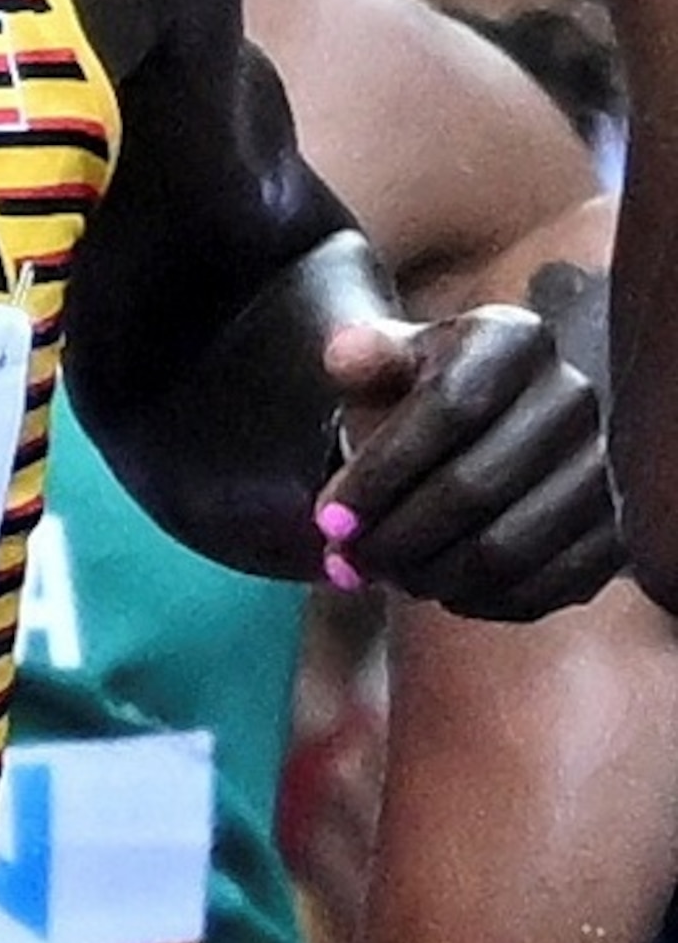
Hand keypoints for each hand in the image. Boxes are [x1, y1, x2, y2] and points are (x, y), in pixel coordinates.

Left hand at [315, 308, 618, 620]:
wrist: (492, 430)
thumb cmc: (424, 397)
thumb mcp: (391, 365)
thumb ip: (364, 359)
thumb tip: (345, 356)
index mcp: (513, 339)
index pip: (448, 408)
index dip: (380, 472)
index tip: (327, 521)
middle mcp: (571, 397)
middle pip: (474, 488)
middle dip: (395, 538)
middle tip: (350, 563)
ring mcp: (601, 469)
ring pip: (507, 548)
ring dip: (431, 576)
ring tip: (388, 576)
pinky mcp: (614, 534)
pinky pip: (544, 587)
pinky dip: (480, 602)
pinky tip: (440, 591)